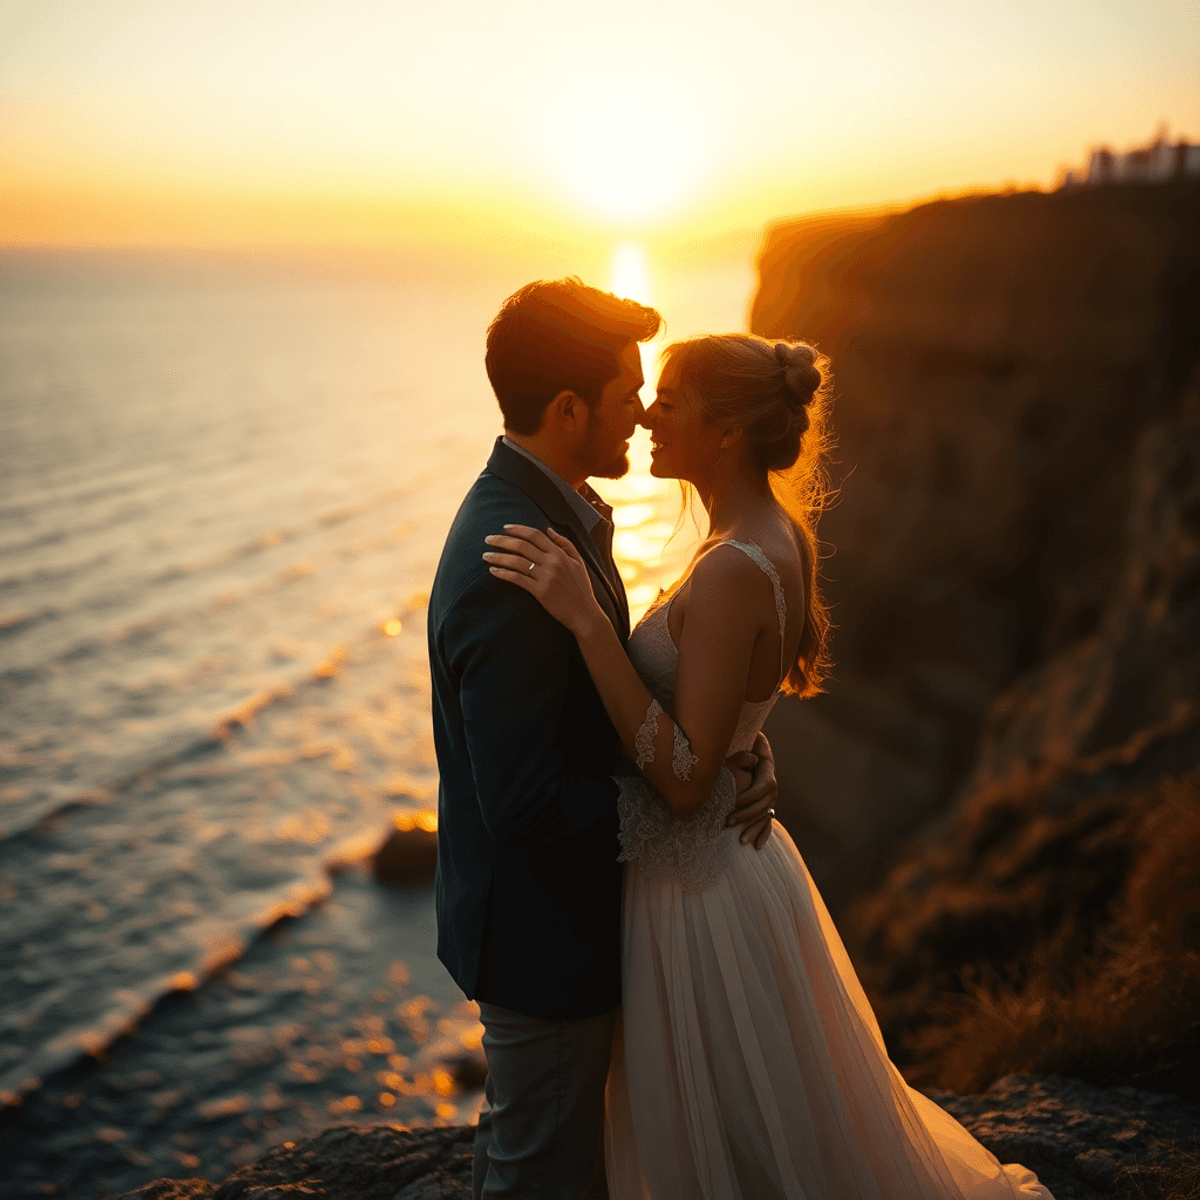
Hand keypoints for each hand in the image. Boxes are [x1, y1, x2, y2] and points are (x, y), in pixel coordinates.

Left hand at [483, 524, 601, 636]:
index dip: (518, 529)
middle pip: (522, 545)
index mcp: (560, 553)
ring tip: (485, 555)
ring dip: (498, 556)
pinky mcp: (540, 592)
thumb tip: (549, 530)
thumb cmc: (581, 589)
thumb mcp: (578, 562)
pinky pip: (517, 579)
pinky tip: (492, 571)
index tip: (505, 528)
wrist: (585, 614)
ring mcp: (545, 577)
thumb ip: (565, 544)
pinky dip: (503, 573)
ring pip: (516, 561)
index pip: (535, 535)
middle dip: (502, 540)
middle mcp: (552, 562)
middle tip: (488, 539)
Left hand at [725, 731, 776, 848]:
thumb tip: (749, 759)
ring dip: (753, 829)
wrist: (753, 746)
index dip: (748, 797)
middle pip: (762, 805)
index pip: (762, 788)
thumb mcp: (746, 747)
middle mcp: (772, 788)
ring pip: (764, 817)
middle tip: (727, 822)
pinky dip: (763, 834)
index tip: (732, 802)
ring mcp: (770, 799)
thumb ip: (745, 754)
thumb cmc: (745, 746)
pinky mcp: (766, 807)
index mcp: (768, 773)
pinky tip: (757, 846)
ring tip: (740, 840)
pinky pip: (767, 823)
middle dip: (745, 815)